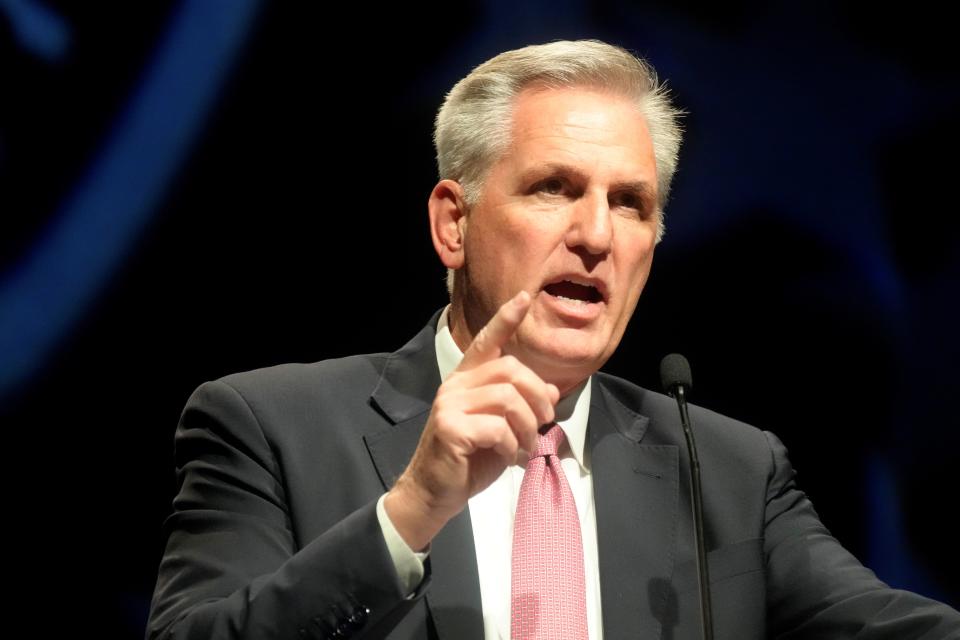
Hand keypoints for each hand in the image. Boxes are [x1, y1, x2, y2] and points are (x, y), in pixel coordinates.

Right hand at [384, 291, 559, 550]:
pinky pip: (498, 428)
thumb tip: (552, 390)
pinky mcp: (449, 427)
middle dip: (538, 397)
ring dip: (529, 427)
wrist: (435, 492)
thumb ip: (522, 406)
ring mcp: (450, 404)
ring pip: (509, 399)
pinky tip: (510, 458)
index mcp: (466, 379)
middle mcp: (456, 385)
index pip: (486, 341)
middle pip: (511, 370)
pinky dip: (513, 446)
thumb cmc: (470, 459)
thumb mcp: (503, 429)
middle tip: (545, 423)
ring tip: (527, 446)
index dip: (506, 319)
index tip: (525, 297)